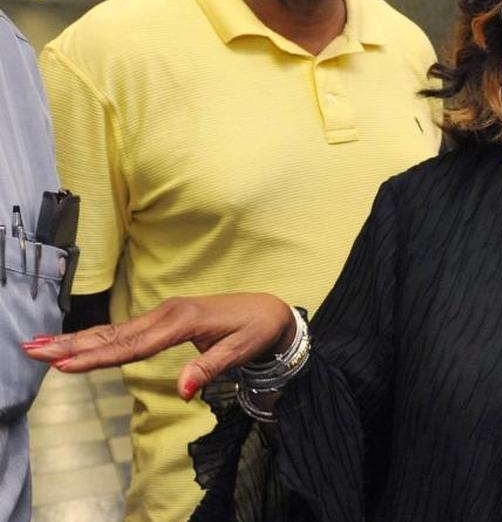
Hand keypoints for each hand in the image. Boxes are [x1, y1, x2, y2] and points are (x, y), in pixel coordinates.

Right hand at [23, 293, 294, 400]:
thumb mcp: (241, 351)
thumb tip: (184, 391)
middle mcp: (167, 313)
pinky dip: (97, 337)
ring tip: (39, 346)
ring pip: (114, 331)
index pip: (133, 345)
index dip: (99, 358)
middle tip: (33, 351)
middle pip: (113, 334)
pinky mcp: (164, 318)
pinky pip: (126, 330)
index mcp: (182, 320)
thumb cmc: (256, 330)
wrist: (270, 310)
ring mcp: (163, 313)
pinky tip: (75, 344)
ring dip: (76, 339)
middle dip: (72, 344)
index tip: (66, 366)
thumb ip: (210, 368)